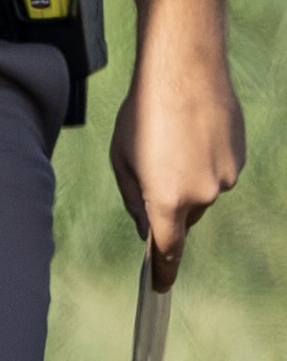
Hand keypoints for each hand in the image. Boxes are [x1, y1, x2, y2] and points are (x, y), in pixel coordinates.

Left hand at [111, 30, 246, 268]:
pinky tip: (194, 134)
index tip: (160, 287)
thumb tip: (146, 224)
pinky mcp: (239, 160)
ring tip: (173, 141)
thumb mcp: (122, 160)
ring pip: (202, 193)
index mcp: (167, 199)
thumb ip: (134, 198)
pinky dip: (205, 162)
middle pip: (184, 217)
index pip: (167, 248)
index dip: (163, 270)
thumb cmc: (143, 115)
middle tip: (153, 167)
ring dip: (188, 178)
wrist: (185, 73)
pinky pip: (218, 173)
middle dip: (169, 204)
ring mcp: (226, 178)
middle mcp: (202, 195)